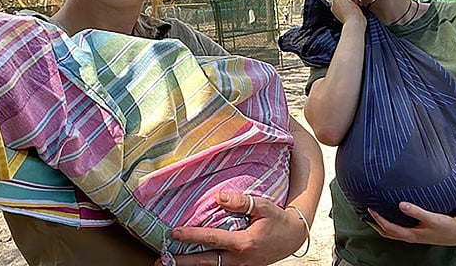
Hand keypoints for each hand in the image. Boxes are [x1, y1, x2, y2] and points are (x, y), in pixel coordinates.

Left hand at [159, 191, 306, 265]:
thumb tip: (220, 197)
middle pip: (206, 262)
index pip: (212, 239)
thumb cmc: (278, 220)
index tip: (174, 233)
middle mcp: (240, 259)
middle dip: (183, 262)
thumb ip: (242, 202)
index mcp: (244, 243)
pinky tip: (191, 262)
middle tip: (162, 260)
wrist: (293, 237)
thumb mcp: (264, 206)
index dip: (192, 236)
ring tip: (170, 264)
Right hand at [331, 0, 364, 24]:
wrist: (355, 23)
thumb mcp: (353, 11)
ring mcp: (334, 1)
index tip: (355, 9)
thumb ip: (351, 4)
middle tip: (356, 7)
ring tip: (355, 6)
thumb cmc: (357, 21)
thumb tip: (356, 0)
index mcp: (336, 9)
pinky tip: (354, 4)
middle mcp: (334, 5)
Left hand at [367, 202, 455, 245]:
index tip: (369, 208)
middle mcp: (409, 236)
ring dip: (380, 224)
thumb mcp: (432, 218)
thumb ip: (416, 211)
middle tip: (364, 213)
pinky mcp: (416, 231)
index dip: (377, 219)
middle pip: (386, 232)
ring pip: (391, 232)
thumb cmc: (446, 226)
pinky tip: (390, 214)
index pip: (389, 228)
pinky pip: (398, 228)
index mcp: (411, 234)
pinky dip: (390, 223)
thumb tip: (400, 204)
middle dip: (374, 223)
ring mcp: (412, 235)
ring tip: (372, 214)